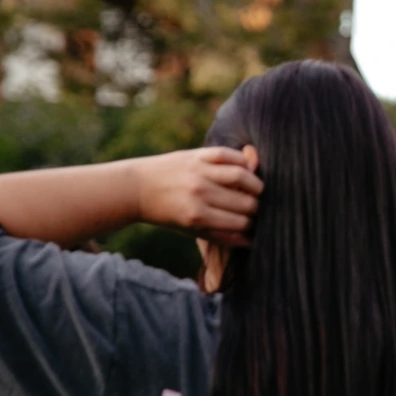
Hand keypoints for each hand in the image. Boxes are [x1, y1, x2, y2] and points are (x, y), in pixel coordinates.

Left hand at [136, 146, 262, 246]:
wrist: (136, 188)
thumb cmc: (167, 214)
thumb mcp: (190, 230)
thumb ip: (221, 236)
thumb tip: (250, 240)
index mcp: (197, 216)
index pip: (241, 222)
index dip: (252, 225)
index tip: (254, 224)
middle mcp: (200, 193)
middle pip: (245, 202)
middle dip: (256, 208)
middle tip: (258, 209)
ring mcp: (199, 172)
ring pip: (242, 176)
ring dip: (256, 184)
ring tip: (258, 190)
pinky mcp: (197, 155)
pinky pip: (228, 155)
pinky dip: (243, 161)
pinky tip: (247, 170)